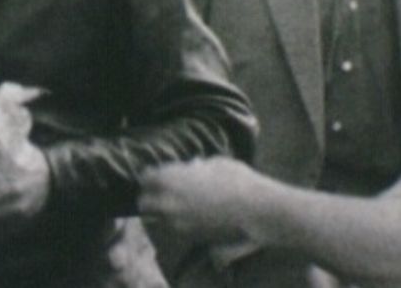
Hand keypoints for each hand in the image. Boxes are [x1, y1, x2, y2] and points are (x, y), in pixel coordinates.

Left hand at [138, 158, 266, 244]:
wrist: (256, 210)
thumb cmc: (238, 180)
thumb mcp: (215, 163)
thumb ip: (197, 166)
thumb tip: (191, 166)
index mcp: (170, 179)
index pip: (145, 178)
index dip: (151, 176)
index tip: (157, 175)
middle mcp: (168, 202)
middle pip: (143, 203)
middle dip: (150, 197)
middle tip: (160, 193)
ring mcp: (178, 223)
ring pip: (157, 219)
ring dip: (162, 212)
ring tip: (176, 204)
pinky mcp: (190, 237)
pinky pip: (173, 229)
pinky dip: (176, 223)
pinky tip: (190, 215)